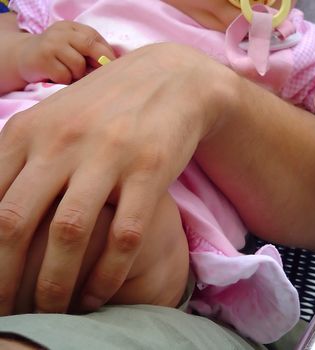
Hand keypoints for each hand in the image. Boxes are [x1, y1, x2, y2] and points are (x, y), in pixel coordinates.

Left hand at [0, 43, 235, 314]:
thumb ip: (19, 158)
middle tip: (10, 310)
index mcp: (29, 131)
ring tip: (54, 310)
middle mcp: (62, 142)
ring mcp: (107, 156)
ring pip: (69, 233)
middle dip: (5, 279)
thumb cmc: (107, 106)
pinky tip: (99, 293)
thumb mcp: (54, 120)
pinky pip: (124, 235)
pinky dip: (108, 274)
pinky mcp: (149, 171)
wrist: (170, 81)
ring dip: (55, 284)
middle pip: (15, 222)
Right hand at [17, 21, 115, 83]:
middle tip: (102, 76)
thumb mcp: (72, 46)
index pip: (95, 37)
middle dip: (100, 62)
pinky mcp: (43, 60)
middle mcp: (61, 33)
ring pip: (78, 64)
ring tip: (70, 74)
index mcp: (72, 27)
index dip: (107, 53)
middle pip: (89, 46)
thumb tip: (113, 65)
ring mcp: (51, 45)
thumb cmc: (55, 55)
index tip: (114, 67)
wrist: (22, 56)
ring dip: (78, 75)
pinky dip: (65, 80)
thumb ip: (90, 51)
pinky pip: (65, 75)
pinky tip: (58, 77)